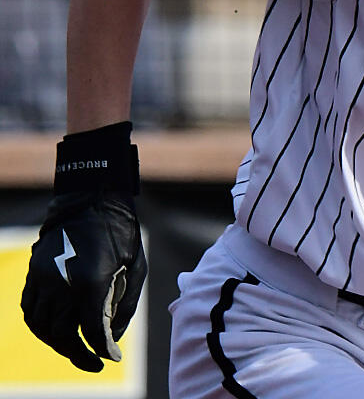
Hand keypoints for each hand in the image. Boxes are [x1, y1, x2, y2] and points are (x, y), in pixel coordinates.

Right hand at [21, 192, 145, 371]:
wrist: (94, 200)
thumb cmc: (122, 233)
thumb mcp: (136, 268)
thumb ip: (126, 305)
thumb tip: (114, 338)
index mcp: (91, 283)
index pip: (92, 331)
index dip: (102, 350)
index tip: (111, 359)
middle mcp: (62, 284)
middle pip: (62, 335)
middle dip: (78, 353)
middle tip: (93, 361)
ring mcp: (44, 279)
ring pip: (41, 326)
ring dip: (57, 342)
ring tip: (74, 348)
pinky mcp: (34, 273)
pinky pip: (30, 309)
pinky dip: (40, 325)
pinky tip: (54, 329)